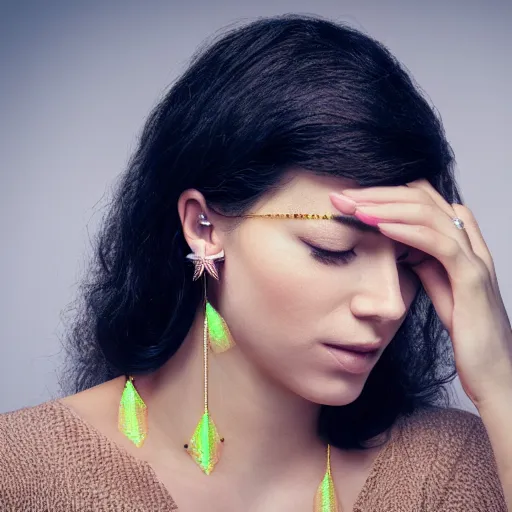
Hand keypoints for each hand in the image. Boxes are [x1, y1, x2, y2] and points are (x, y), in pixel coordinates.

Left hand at [329, 179, 511, 408]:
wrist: (494, 367)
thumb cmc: (466, 327)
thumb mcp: (439, 285)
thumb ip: (425, 260)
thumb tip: (399, 244)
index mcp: (460, 241)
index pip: (422, 200)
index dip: (386, 194)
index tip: (351, 199)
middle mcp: (468, 242)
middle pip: (422, 199)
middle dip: (379, 194)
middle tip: (343, 196)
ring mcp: (473, 258)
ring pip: (430, 214)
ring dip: (387, 207)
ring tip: (355, 206)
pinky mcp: (472, 279)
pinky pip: (439, 245)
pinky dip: (407, 231)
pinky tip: (380, 227)